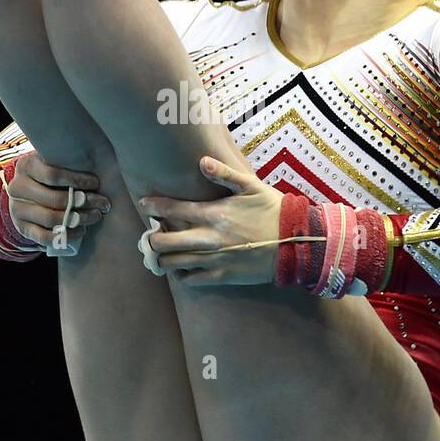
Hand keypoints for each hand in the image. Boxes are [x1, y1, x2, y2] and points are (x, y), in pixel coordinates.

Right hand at [6, 150, 110, 256]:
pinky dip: (65, 236)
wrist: (25, 193)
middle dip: (83, 201)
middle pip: (54, 198)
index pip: (53, 175)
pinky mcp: (22, 228)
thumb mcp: (52, 162)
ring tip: (95, 216)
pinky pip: (44, 237)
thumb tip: (99, 172)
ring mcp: (17, 209)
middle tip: (103, 203)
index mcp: (26, 166)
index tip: (96, 183)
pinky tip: (81, 231)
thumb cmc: (48, 174)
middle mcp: (17, 187)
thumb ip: (67, 163)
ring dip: (78, 219)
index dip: (77, 180)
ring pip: (50, 218)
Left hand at [137, 156, 283, 286]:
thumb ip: (224, 174)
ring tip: (160, 252)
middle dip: (152, 238)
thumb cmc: (273, 210)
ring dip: (161, 258)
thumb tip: (202, 161)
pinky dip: (180, 274)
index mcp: (213, 214)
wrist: (295, 242)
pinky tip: (181, 267)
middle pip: (164, 242)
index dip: (153, 207)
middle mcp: (208, 239)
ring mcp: (214, 260)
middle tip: (151, 234)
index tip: (144, 205)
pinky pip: (191, 280)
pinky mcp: (222, 276)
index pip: (172, 210)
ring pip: (173, 263)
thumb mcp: (251, 186)